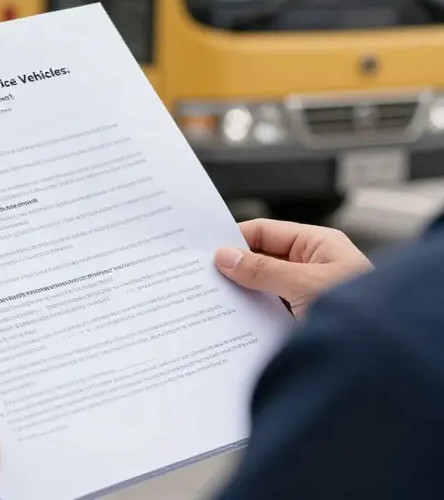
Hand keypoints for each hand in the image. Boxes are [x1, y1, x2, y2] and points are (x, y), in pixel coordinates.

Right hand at [214, 218, 372, 317]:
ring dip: (245, 295)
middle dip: (236, 269)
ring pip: (265, 289)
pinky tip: (235, 324)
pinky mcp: (306, 323)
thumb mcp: (305, 284)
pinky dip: (254, 317)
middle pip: (262, 260)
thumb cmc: (366, 315)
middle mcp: (313, 267)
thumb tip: (226, 256)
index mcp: (318, 245)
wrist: (389, 364)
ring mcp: (309, 295)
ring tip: (215, 302)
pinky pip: (272, 313)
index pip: (265, 232)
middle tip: (205, 278)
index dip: (235, 239)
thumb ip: (263, 269)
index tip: (207, 251)